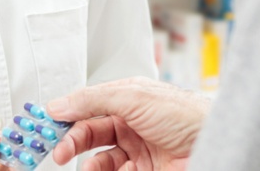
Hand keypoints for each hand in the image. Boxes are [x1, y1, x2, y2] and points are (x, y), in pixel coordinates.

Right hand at [47, 77, 210, 170]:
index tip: (46, 127)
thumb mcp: (133, 96)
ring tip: (92, 168)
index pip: (86, 108)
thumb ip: (93, 99)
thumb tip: (60, 104)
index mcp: (126, 101)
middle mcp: (130, 125)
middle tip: (58, 153)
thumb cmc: (186, 114)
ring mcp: (137, 151)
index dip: (65, 117)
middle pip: (88, 135)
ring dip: (91, 165)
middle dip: (71, 144)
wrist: (214, 144)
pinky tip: (128, 170)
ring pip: (99, 161)